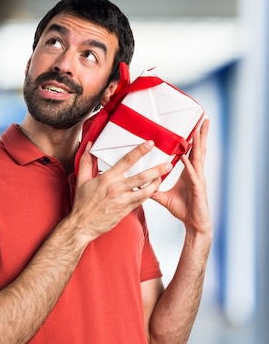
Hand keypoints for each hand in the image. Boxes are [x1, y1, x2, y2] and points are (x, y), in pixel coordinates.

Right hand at [72, 139, 171, 240]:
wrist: (83, 224)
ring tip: (163, 176)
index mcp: (107, 178)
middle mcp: (117, 188)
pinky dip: (149, 193)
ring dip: (157, 182)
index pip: (127, 161)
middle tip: (168, 163)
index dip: (140, 151)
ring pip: (146, 190)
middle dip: (157, 169)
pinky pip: (142, 200)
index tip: (150, 144)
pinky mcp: (127, 209)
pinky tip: (153, 188)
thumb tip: (88, 146)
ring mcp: (123, 200)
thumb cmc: (83, 204)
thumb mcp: (81, 180)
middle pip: (142, 176)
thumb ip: (86, 161)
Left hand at [151, 120, 211, 234]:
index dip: (193, 140)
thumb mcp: (164, 197)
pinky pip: (193, 175)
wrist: (193, 223)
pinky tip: (186, 157)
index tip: (193, 127)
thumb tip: (140, 184)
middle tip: (204, 120)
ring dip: (198, 144)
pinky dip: (189, 166)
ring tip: (198, 131)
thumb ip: (153, 189)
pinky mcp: (197, 189)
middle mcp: (195, 173)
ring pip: (199, 159)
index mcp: (189, 173)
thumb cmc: (183, 209)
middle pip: (199, 151)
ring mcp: (198, 180)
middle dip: (201, 135)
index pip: (191, 152)